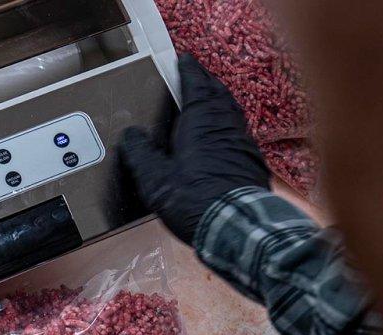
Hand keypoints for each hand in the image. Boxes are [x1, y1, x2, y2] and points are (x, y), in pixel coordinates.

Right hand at [120, 54, 270, 244]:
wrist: (236, 226)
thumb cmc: (194, 199)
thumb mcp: (154, 178)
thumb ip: (140, 153)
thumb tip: (131, 136)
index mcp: (201, 121)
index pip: (195, 84)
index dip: (188, 70)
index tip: (183, 60)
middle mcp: (225, 126)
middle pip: (218, 94)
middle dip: (206, 82)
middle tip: (196, 76)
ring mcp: (242, 143)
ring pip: (231, 112)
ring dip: (219, 102)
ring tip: (208, 102)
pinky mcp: (251, 162)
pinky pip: (238, 133)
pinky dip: (227, 125)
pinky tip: (221, 137)